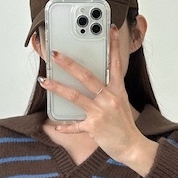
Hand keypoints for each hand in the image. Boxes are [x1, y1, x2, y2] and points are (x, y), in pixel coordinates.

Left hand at [39, 25, 157, 176]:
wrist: (132, 147)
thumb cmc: (124, 125)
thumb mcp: (121, 103)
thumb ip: (109, 91)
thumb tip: (93, 83)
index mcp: (118, 91)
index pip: (116, 64)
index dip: (114, 46)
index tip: (111, 30)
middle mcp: (110, 99)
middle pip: (87, 76)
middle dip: (69, 64)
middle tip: (56, 54)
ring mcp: (101, 113)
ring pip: (75, 96)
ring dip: (58, 88)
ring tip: (45, 81)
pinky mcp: (94, 127)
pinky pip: (75, 125)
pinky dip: (65, 126)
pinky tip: (55, 124)